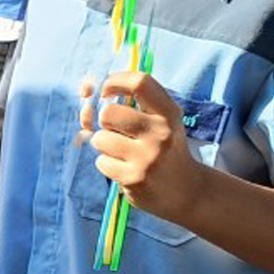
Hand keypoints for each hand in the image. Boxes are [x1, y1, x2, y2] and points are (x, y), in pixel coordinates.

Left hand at [81, 71, 205, 221]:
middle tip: (115, 130)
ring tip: (123, 152)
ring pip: (100, 139)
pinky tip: (126, 169)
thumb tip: (85, 89)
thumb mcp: (161, 121)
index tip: (106, 92)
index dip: (114, 81)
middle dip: (104, 121)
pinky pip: (101, 162)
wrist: (188, 191)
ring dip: (104, 145)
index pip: (139, 82)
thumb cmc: (165, 148)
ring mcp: (148, 157)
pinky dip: (108, 165)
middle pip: (108, 112)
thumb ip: (129, 102)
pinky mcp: (134, 179)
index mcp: (168, 113)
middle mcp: (160, 133)